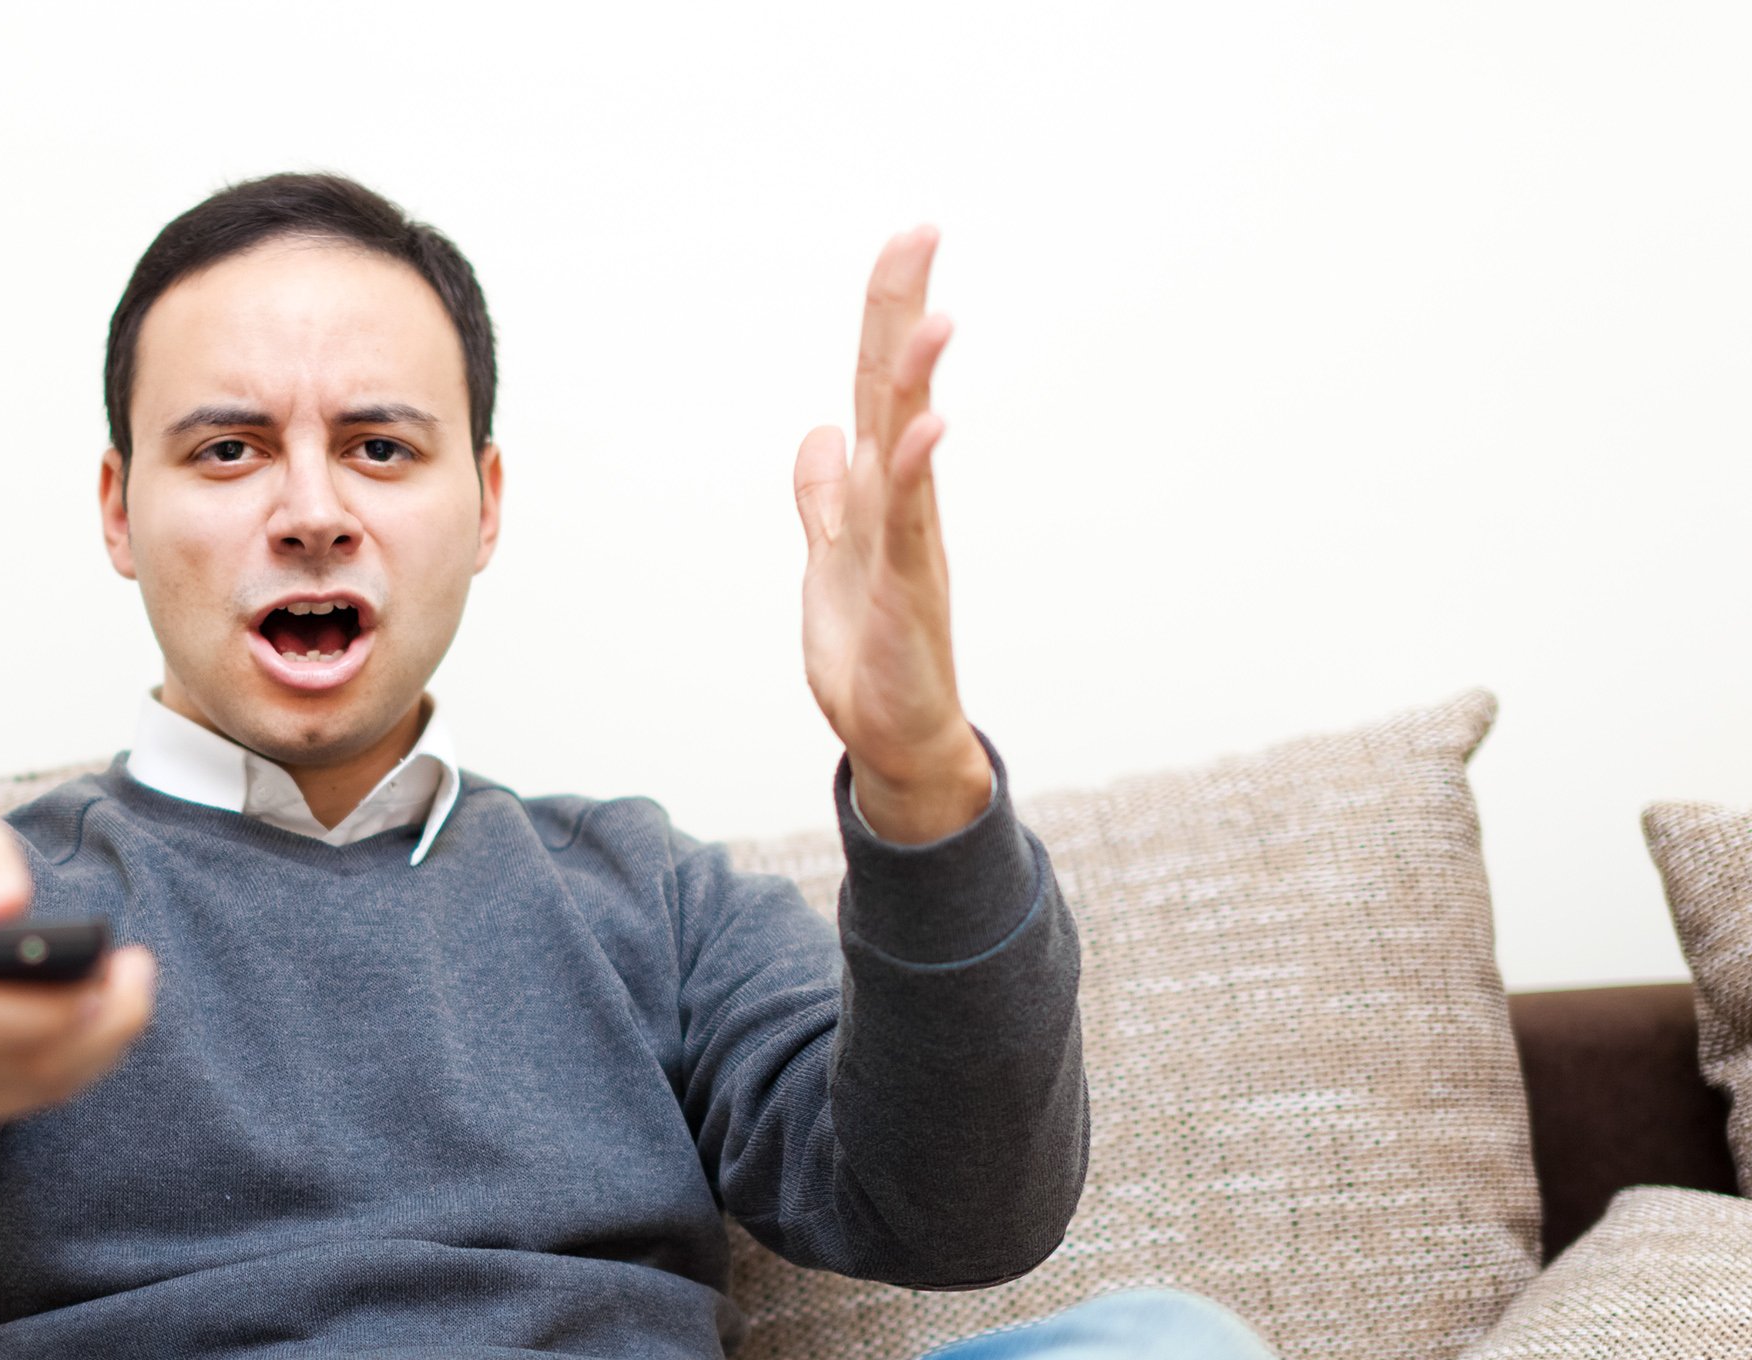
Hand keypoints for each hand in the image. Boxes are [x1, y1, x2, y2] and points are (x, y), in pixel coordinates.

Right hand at [0, 810, 157, 1135]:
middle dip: (95, 1025)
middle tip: (136, 977)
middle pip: (15, 1056)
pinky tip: (97, 1026)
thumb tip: (3, 907)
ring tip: (128, 994)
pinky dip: (77, 1065)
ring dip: (97, 1045)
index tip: (103, 974)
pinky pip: (27, 1099)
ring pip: (32, 1084)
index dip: (42, 1007)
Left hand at [793, 227, 994, 844]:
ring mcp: (909, 541)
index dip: (884, 315)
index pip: (876, 385)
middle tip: (920, 232)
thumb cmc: (870, 650)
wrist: (895, 734)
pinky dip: (915, 471)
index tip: (905, 242)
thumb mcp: (829, 558)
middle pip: (896, 390)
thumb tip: (819, 438)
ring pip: (910, 445)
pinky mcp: (908, 587)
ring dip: (917, 382)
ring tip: (933, 317)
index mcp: (876, 488)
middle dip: (904, 312)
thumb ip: (826, 498)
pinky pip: (910, 520)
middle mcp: (900, 500)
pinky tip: (927, 426)